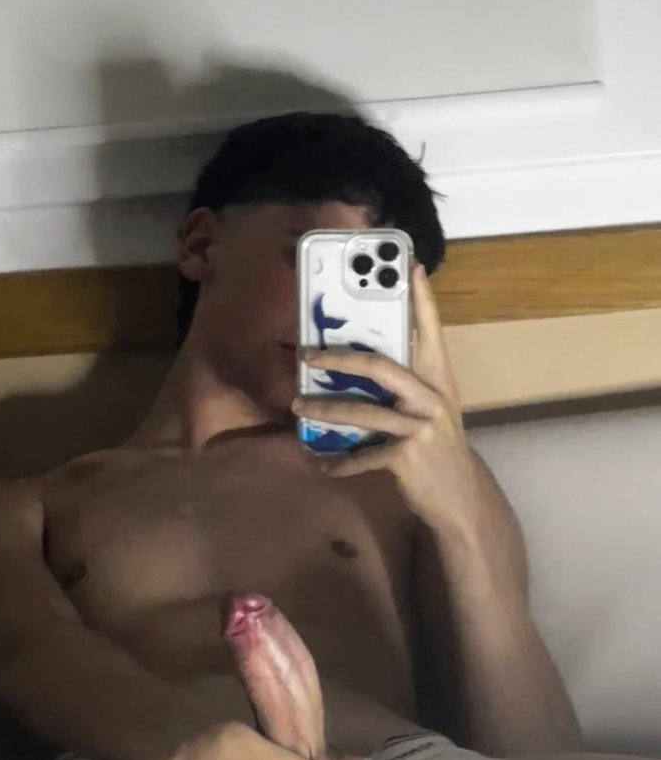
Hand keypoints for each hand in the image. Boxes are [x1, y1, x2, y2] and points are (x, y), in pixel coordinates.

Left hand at [293, 263, 478, 528]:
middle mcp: (432, 397)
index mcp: (438, 378)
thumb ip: (405, 382)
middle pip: (382, 366)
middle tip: (306, 355)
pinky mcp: (408, 458)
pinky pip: (363, 457)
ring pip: (364, 412)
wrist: (460, 497)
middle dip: (340, 359)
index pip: (429, 329)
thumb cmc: (436, 445)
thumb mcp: (429, 407)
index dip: (420, 297)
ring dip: (326, 411)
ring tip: (298, 408)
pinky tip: (320, 464)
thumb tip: (360, 358)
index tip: (409, 263)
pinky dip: (340, 463)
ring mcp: (421, 427)